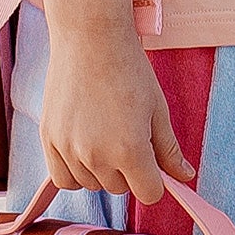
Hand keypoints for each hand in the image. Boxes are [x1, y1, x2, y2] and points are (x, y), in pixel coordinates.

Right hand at [40, 20, 194, 205]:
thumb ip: (169, 150)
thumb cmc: (130, 70)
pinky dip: (75, 171)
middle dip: (129, 170)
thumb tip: (185, 177)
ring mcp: (69, 150)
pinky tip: (84, 146)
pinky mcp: (49, 141)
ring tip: (105, 132)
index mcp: (130, 151)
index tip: (152, 161)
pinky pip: (64, 178)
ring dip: (101, 170)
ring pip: (92, 185)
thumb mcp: (158, 109)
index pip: (148, 194)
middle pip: (120, 189)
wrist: (90, 39)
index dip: (154, 180)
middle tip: (127, 133)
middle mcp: (97, 157)